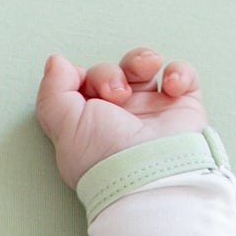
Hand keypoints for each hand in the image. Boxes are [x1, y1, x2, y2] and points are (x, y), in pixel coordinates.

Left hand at [35, 49, 207, 193]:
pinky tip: (171, 86)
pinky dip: (178, 73)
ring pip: (143, 66)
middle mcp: (119, 117)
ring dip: (140, 60)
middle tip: (115, 95)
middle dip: (108, 74)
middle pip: (110, 72)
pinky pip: (182, 75)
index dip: (80, 76)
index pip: (81, 85)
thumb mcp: (64, 124)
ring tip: (146, 71)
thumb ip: (53, 91)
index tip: (81, 82)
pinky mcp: (182, 108)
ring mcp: (151, 112)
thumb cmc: (104, 156)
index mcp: (90, 124)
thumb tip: (56, 61)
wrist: (151, 175)